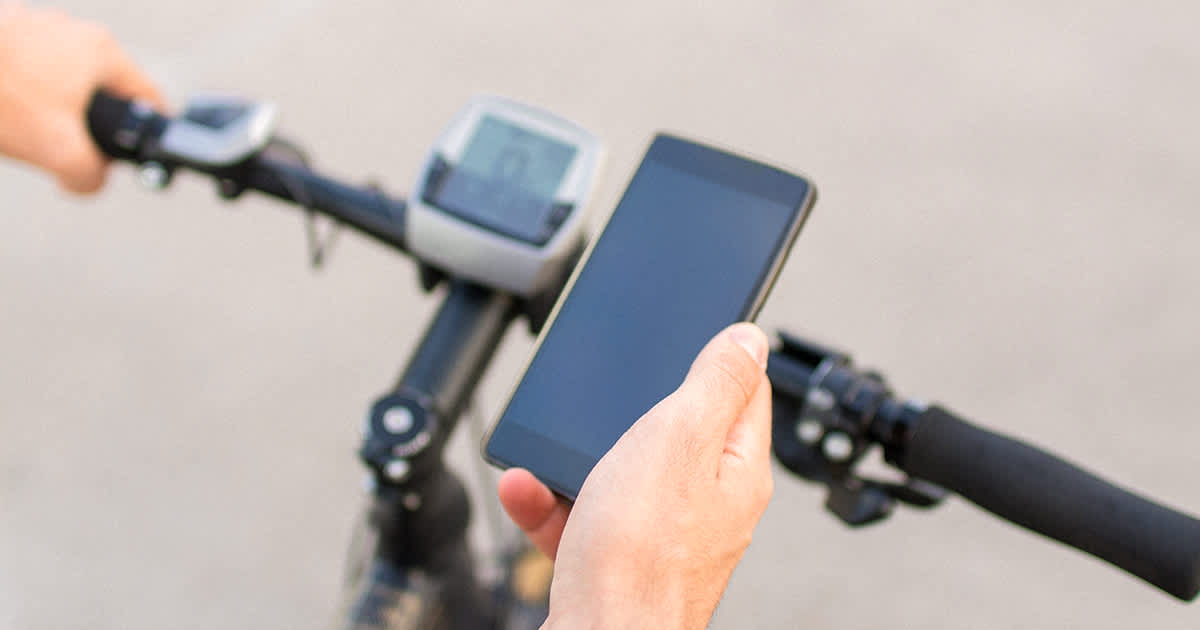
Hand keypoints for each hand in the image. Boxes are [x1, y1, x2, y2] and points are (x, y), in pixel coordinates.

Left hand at [0, 3, 162, 192]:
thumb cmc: (0, 95)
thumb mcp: (56, 151)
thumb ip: (90, 177)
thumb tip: (91, 183)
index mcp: (102, 52)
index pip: (149, 100)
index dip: (146, 135)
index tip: (131, 157)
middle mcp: (75, 31)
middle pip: (102, 92)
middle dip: (86, 125)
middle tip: (64, 148)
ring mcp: (37, 25)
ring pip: (62, 80)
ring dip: (50, 109)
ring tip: (22, 127)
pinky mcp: (6, 29)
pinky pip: (28, 69)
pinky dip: (21, 92)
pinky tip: (3, 109)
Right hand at [498, 322, 774, 629]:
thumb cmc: (640, 556)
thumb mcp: (679, 437)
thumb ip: (715, 383)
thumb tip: (750, 339)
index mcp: (736, 469)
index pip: (744, 392)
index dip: (715, 357)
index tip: (688, 333)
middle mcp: (707, 504)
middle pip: (676, 430)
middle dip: (626, 410)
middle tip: (602, 398)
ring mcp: (662, 535)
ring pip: (618, 473)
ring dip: (574, 457)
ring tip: (545, 452)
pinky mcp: (617, 562)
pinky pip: (582, 514)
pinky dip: (550, 501)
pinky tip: (527, 491)